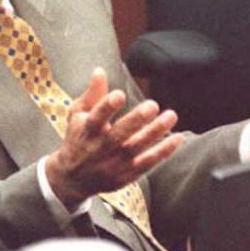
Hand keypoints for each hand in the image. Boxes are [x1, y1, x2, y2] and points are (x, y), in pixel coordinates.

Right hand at [46, 68, 183, 209]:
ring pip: (136, 148)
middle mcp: (100, 148)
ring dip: (155, 133)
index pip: (96, 118)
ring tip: (171, 116)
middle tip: (152, 104)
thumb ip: (92, 94)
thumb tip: (100, 70)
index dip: (107, 106)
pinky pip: (147, 163)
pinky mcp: (125, 175)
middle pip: (118, 135)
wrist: (72, 179)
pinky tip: (177, 138)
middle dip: (136, 120)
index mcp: (87, 130)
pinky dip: (163, 151)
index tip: (120, 94)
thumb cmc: (78, 138)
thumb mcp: (77, 115)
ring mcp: (113, 164)